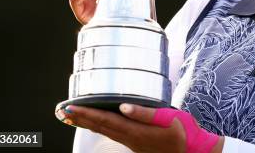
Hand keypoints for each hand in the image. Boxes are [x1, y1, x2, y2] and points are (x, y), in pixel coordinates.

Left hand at [55, 104, 223, 152]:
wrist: (193, 152)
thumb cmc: (183, 134)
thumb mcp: (168, 119)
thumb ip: (146, 113)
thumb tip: (123, 106)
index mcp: (135, 131)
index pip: (105, 121)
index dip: (86, 114)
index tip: (70, 108)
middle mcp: (130, 138)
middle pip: (100, 127)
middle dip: (80, 118)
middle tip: (62, 111)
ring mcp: (132, 141)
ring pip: (104, 130)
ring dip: (86, 122)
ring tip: (71, 117)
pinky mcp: (136, 141)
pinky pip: (112, 132)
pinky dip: (99, 125)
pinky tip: (97, 122)